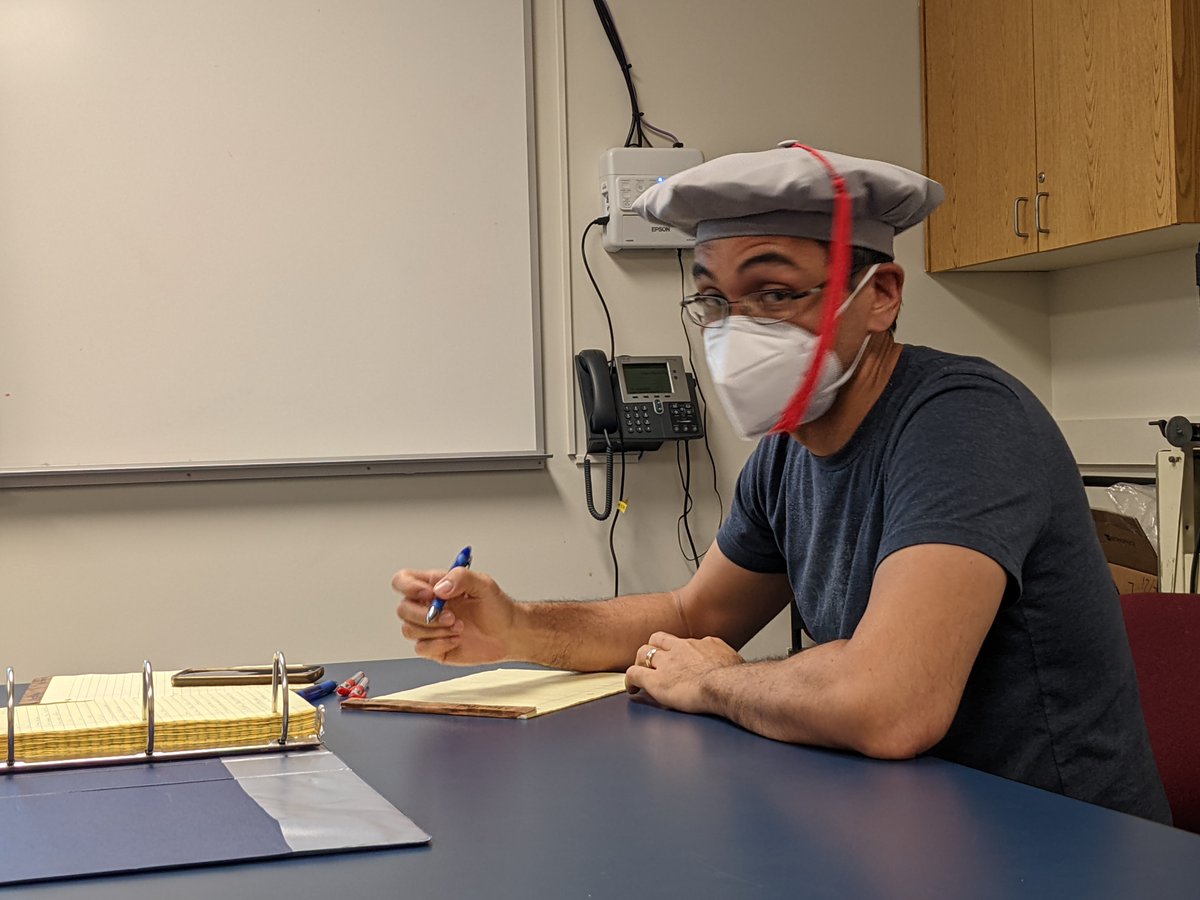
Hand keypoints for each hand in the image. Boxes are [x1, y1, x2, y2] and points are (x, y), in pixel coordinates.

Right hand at [392, 566, 517, 664]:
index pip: (403, 580)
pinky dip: (439, 644)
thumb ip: (460, 578)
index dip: (408, 586)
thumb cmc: (496, 607)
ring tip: (460, 627)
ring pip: (409, 629)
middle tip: (451, 616)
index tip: (428, 594)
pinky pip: (421, 648)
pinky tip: (457, 640)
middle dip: (425, 615)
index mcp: (434, 585)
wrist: (509, 634)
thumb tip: (438, 589)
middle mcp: (428, 606)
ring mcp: (429, 628)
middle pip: (403, 609)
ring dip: (435, 630)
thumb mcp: (484, 584)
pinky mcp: (434, 647)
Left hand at [624, 632, 743, 714]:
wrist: (726, 685)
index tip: (678, 658)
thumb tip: (733, 669)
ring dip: (641, 662)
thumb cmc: (736, 680)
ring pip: (644, 652)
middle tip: (653, 661)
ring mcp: (666, 663)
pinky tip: (632, 688)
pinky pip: (634, 673)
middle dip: (654, 649)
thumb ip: (728, 661)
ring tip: (640, 673)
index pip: (685, 641)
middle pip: (659, 639)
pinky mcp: (655, 680)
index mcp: (703, 644)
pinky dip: (630, 680)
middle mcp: (682, 648)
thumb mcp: (736, 662)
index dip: (678, 650)